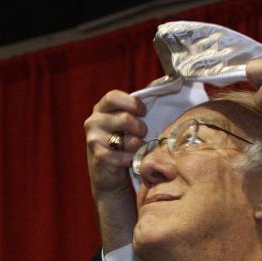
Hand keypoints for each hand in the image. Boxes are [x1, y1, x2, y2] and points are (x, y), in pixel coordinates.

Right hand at [83, 90, 147, 250]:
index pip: (114, 96)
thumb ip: (136, 108)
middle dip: (140, 129)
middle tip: (142, 135)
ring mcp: (93, 139)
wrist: (109, 175)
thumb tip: (168, 83)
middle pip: (126, 119)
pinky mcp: (98, 156)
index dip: (132, 103)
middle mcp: (93, 121)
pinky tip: (129, 161)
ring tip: (134, 149)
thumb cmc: (123, 145)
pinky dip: (131, 160)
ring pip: (128, 139)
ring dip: (137, 146)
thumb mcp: (127, 123)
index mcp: (101, 109)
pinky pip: (124, 156)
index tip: (144, 112)